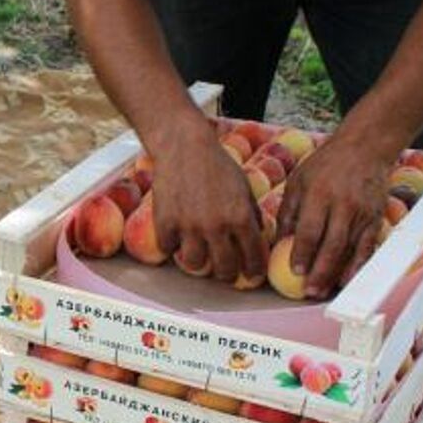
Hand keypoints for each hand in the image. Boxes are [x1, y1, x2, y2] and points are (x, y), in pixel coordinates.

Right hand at [151, 130, 265, 284]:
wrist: (184, 146)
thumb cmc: (217, 165)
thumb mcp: (244, 187)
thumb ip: (251, 214)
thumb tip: (258, 237)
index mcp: (240, 217)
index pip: (252, 257)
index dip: (254, 271)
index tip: (251, 275)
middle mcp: (216, 226)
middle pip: (223, 268)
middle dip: (227, 274)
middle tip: (226, 272)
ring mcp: (188, 226)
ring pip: (194, 264)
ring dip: (198, 263)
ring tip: (200, 256)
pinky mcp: (165, 222)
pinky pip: (169, 248)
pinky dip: (173, 245)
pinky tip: (177, 238)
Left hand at [276, 133, 393, 298]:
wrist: (365, 148)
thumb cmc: (325, 165)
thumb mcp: (299, 181)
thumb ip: (289, 212)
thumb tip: (279, 243)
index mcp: (319, 194)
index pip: (310, 229)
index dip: (302, 252)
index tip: (295, 271)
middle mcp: (343, 204)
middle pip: (332, 244)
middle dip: (320, 271)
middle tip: (309, 291)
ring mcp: (362, 212)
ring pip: (351, 249)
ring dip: (337, 273)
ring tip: (324, 291)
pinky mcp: (376, 218)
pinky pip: (369, 246)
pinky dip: (359, 265)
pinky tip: (349, 280)